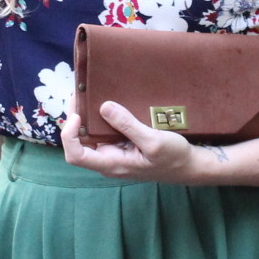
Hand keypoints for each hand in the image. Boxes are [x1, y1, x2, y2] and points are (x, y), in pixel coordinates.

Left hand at [60, 101, 198, 181]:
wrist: (188, 165)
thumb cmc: (172, 157)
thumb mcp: (153, 141)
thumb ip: (128, 125)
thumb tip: (104, 107)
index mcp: (111, 164)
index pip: (76, 155)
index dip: (69, 135)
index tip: (78, 114)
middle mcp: (107, 159)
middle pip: (79, 142)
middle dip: (75, 118)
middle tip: (80, 93)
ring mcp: (114, 152)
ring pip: (91, 136)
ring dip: (86, 115)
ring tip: (88, 92)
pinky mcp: (122, 145)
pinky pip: (104, 132)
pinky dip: (101, 116)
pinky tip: (105, 101)